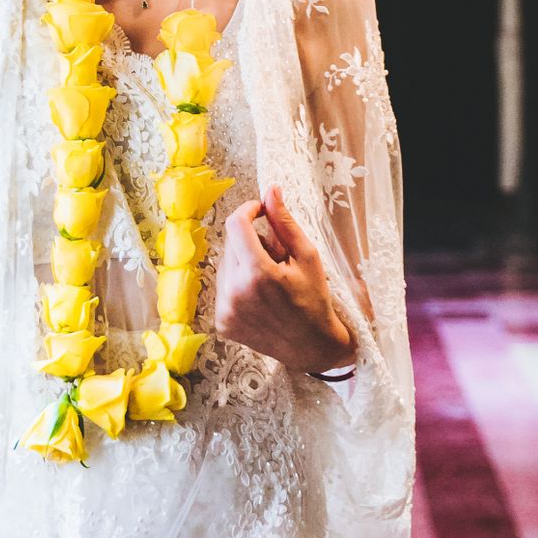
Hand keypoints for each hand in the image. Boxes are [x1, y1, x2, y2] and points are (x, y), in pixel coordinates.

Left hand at [214, 184, 356, 373]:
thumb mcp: (307, 256)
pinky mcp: (222, 322)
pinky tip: (260, 297)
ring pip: (225, 265)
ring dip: (243, 262)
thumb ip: (284, 222)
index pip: (236, 224)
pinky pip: (223, 288)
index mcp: (257, 273)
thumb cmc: (314, 299)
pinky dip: (238, 284)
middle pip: (231, 244)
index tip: (260, 210)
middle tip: (276, 255)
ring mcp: (225, 310)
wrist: (311, 347)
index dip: (248, 211)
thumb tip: (271, 190)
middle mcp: (235, 292)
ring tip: (269, 279)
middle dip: (251, 241)